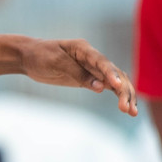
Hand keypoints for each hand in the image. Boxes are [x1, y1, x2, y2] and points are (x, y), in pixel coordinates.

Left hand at [18, 37, 137, 115]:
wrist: (28, 57)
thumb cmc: (40, 56)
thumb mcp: (55, 63)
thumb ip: (77, 74)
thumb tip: (101, 88)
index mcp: (83, 49)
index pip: (102, 62)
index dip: (112, 74)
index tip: (118, 86)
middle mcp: (92, 58)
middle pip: (114, 73)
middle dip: (123, 90)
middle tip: (127, 109)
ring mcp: (92, 68)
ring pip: (115, 81)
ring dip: (125, 95)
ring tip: (132, 112)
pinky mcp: (89, 78)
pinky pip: (107, 86)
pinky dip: (117, 95)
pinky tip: (127, 107)